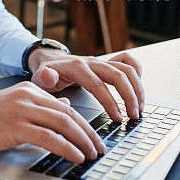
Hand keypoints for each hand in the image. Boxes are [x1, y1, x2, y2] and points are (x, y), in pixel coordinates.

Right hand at [0, 82, 105, 163]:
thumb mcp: (13, 107)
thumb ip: (39, 107)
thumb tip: (64, 107)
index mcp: (28, 90)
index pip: (65, 107)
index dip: (84, 124)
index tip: (94, 139)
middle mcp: (27, 96)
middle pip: (68, 114)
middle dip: (88, 134)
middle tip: (100, 148)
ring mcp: (21, 109)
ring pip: (62, 124)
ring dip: (82, 141)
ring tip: (91, 155)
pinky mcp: (15, 126)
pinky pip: (49, 137)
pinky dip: (66, 148)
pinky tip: (75, 156)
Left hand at [27, 48, 144, 121]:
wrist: (50, 61)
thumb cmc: (46, 74)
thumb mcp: (39, 78)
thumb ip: (44, 78)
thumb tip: (48, 76)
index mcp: (77, 68)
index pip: (98, 85)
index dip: (110, 102)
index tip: (117, 118)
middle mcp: (92, 62)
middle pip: (119, 75)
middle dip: (130, 96)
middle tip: (134, 116)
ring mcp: (102, 62)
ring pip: (128, 69)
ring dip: (137, 88)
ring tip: (139, 108)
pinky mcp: (108, 63)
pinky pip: (129, 61)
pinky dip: (138, 73)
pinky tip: (138, 90)